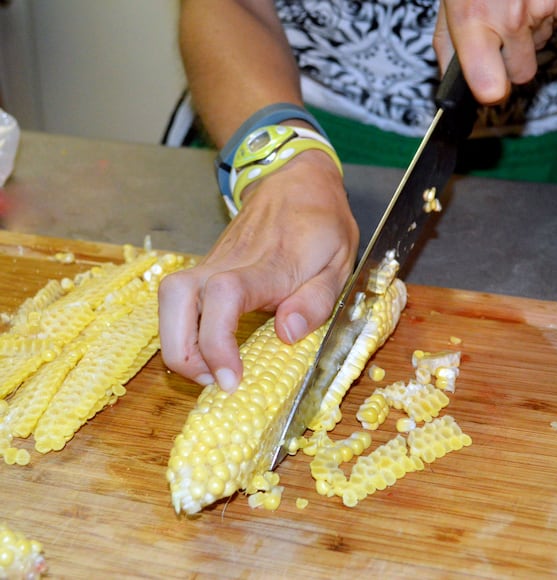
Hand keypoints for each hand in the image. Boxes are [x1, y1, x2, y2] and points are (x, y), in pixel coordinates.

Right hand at [158, 150, 358, 391]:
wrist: (295, 180)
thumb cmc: (321, 224)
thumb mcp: (339, 264)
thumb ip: (316, 301)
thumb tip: (286, 334)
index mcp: (270, 264)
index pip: (225, 296)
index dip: (218, 342)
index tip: (230, 379)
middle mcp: (230, 262)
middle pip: (176, 297)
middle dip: (182, 351)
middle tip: (215, 381)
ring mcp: (213, 262)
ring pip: (170, 300)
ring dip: (178, 344)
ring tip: (210, 369)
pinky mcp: (207, 267)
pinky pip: (180, 300)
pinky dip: (184, 331)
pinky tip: (210, 348)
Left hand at [433, 0, 556, 103]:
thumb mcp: (448, 10)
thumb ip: (448, 52)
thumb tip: (450, 90)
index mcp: (474, 23)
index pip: (491, 86)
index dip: (491, 91)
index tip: (488, 87)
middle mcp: (511, 17)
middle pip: (522, 74)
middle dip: (512, 62)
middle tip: (500, 37)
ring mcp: (543, 5)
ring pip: (542, 45)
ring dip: (529, 33)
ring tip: (514, 5)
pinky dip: (550, 12)